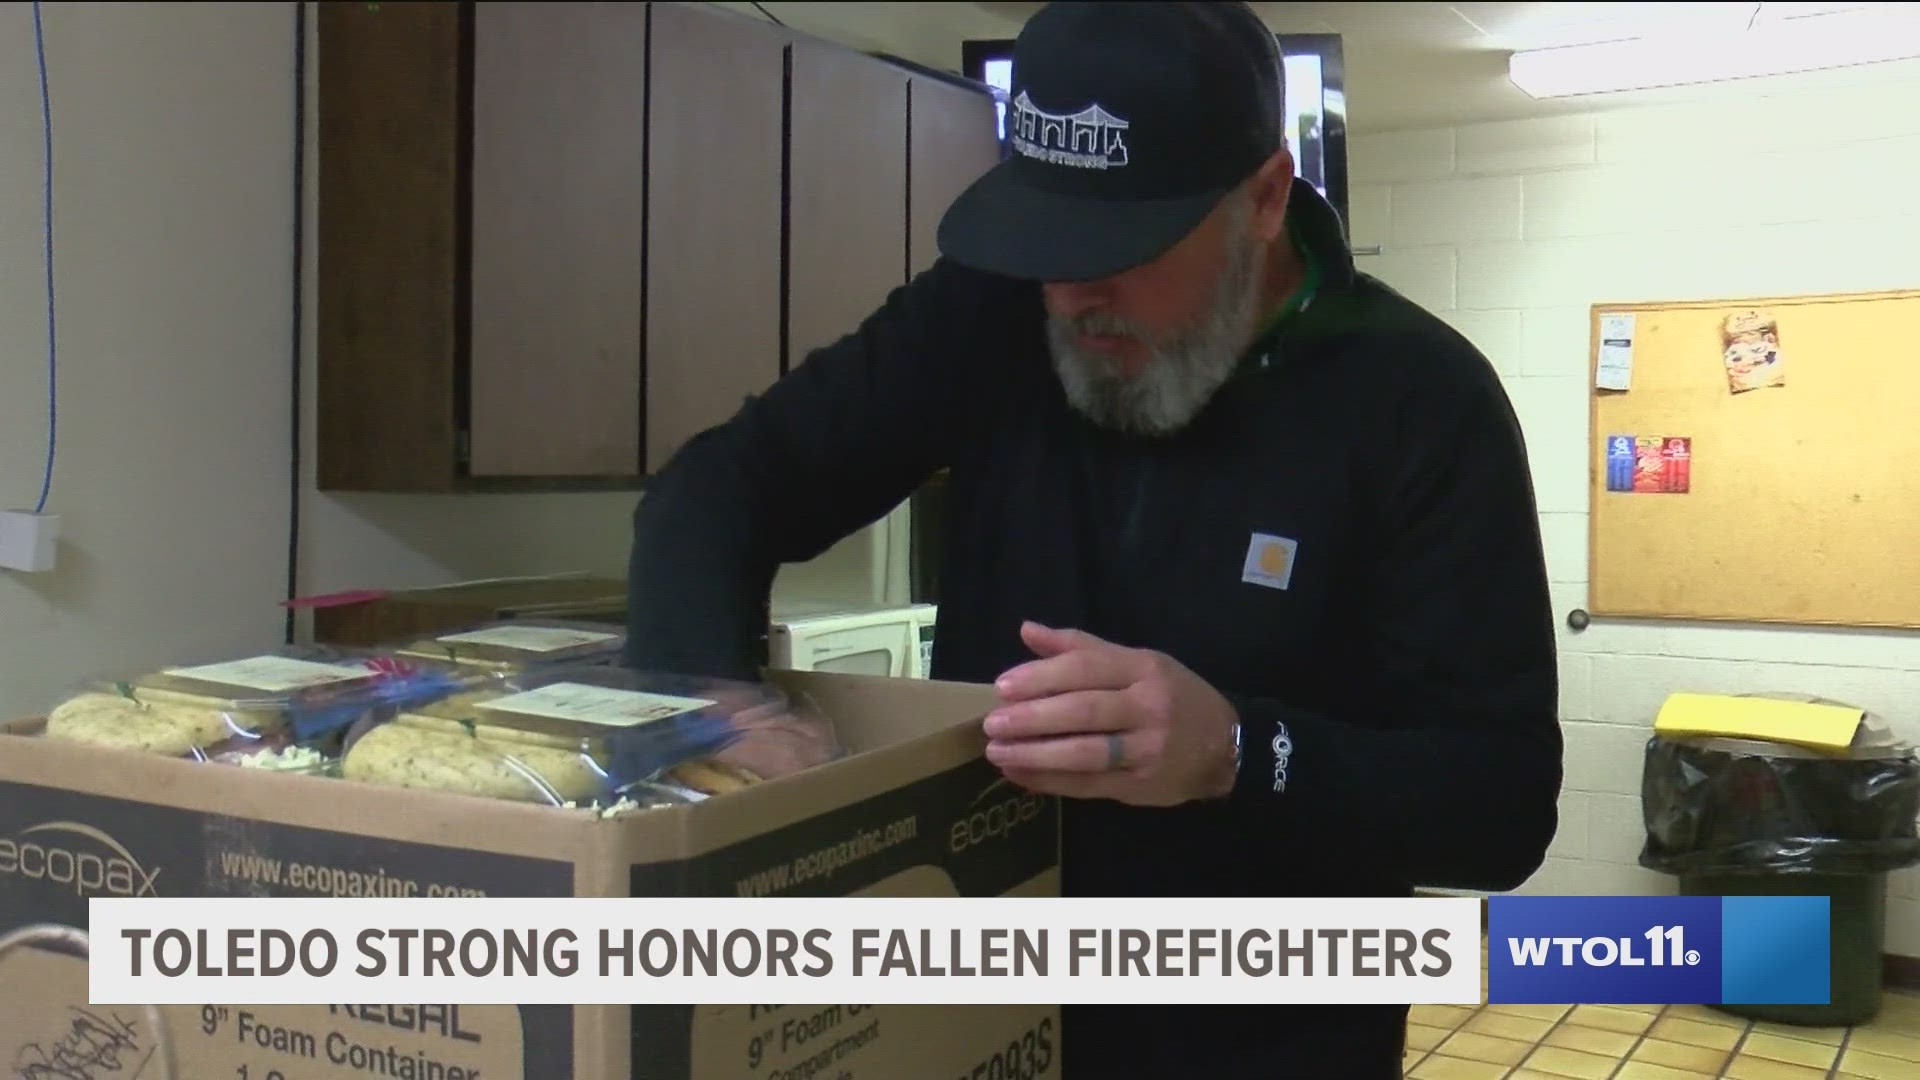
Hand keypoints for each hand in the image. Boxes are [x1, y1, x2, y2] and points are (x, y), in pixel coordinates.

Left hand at [981, 622, 1239, 806]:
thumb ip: (1082, 647)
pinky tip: (1020, 776)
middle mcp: (1148, 707)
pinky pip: (1088, 785)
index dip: (1041, 677)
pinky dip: (1050, 782)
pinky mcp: (1140, 786)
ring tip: (998, 753)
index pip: (1087, 668)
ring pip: (1084, 752)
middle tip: (992, 723)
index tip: (1002, 686)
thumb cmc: (1173, 696)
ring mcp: (1146, 750)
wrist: (1226, 747)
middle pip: (1083, 711)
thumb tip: (1027, 630)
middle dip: (1032, 718)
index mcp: (1144, 669)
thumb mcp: (1138, 661)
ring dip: (1035, 755)